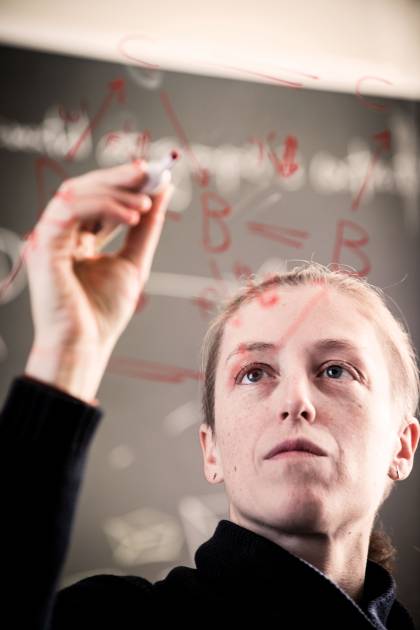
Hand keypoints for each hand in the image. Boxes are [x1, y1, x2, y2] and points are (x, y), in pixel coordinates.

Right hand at [23, 160, 173, 399]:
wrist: (85, 345)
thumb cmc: (104, 313)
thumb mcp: (134, 261)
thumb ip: (146, 227)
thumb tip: (161, 192)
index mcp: (77, 239)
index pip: (99, 199)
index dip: (125, 184)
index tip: (155, 174)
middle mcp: (61, 233)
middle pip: (86, 189)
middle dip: (121, 178)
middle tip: (151, 172)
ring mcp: (49, 237)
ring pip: (76, 192)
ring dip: (115, 190)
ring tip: (145, 202)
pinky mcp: (44, 243)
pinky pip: (71, 209)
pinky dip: (103, 205)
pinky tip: (131, 215)